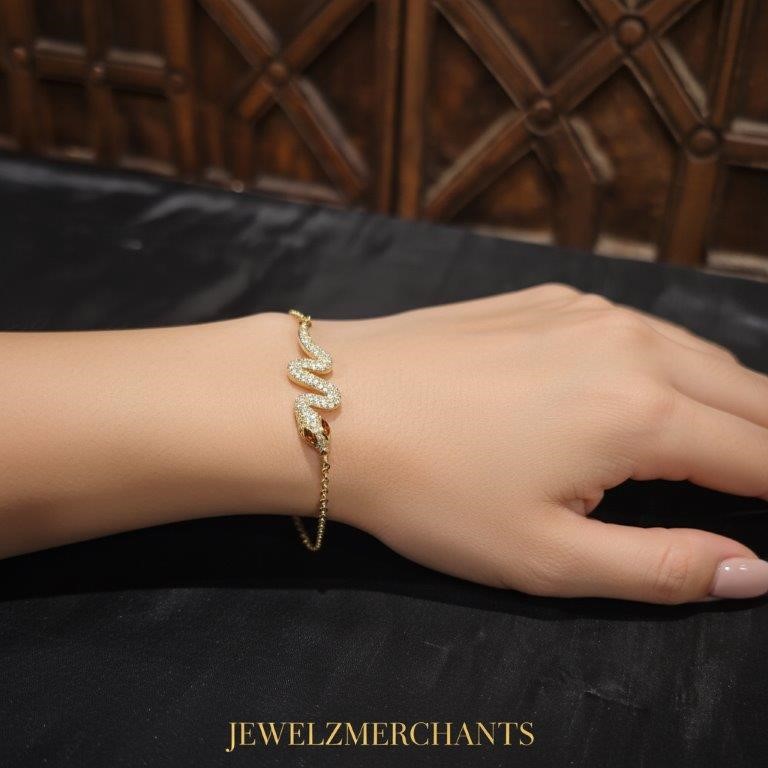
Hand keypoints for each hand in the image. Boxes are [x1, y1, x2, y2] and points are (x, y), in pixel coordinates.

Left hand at [318, 284, 767, 603]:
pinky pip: (640, 328)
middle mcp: (633, 344)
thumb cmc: (432, 491)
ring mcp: (588, 310)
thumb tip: (755, 572)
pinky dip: (668, 363)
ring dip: (728, 399)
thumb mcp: (548, 558)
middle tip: (762, 483)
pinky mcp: (548, 299)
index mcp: (644, 413)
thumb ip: (664, 568)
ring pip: (697, 353)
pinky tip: (645, 389)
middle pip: (750, 394)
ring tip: (725, 444)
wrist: (332, 405)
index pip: (764, 454)